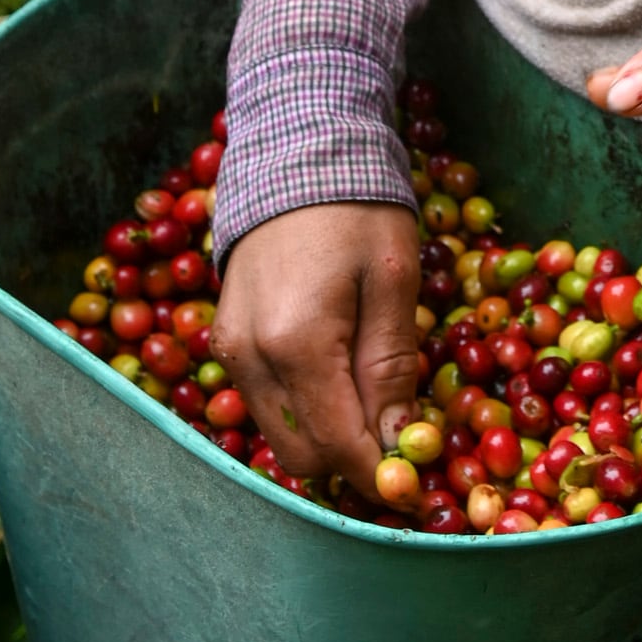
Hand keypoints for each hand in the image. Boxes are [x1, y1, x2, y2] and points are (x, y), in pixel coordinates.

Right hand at [210, 203, 421, 494]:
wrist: (296, 152)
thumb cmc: (358, 210)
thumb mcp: (395, 279)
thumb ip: (391, 366)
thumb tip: (396, 444)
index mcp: (297, 343)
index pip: (339, 445)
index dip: (380, 477)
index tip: (416, 488)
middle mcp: (250, 357)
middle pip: (302, 455)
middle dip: (352, 461)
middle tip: (401, 441)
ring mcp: (229, 349)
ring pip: (279, 433)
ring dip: (325, 436)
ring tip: (374, 403)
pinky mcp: (224, 338)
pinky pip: (264, 400)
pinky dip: (301, 408)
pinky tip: (339, 379)